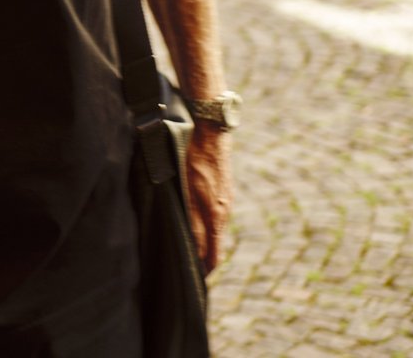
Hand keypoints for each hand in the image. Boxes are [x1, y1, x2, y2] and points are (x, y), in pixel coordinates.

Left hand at [186, 125, 233, 272]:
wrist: (210, 131)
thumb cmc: (194, 160)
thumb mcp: (187, 192)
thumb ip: (191, 222)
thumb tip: (194, 250)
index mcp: (217, 216)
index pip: (214, 255)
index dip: (205, 271)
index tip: (193, 281)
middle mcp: (225, 212)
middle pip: (216, 246)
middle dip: (203, 260)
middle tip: (186, 269)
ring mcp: (226, 201)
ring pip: (215, 232)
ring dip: (204, 243)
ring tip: (188, 251)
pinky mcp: (223, 193)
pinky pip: (216, 218)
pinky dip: (207, 229)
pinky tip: (194, 226)